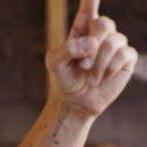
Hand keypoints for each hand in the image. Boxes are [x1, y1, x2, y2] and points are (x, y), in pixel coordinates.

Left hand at [45, 0, 136, 118]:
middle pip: (105, 23)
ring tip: (90, 77)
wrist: (75, 101)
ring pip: (113, 42)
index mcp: (82, 29)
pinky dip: (109, 69)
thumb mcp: (55, 64)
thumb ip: (67, 49)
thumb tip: (91, 43)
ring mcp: (115, 44)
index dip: (92, 0)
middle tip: (83, 65)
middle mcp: (100, 33)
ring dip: (98, 63)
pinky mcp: (126, 58)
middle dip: (92, 45)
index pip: (89, 7)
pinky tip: (102, 78)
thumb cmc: (65, 79)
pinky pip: (123, 55)